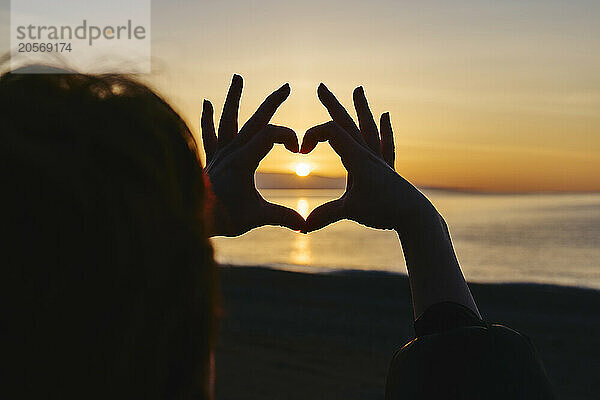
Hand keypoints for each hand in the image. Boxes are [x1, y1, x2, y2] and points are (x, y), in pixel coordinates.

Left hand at [202, 75, 304, 236]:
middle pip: (255, 120)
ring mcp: (220, 153)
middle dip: (272, 102)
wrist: (191, 217)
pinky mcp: (211, 158)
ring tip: (237, 78)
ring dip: (233, 98)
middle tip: (286, 86)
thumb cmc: (223, 216)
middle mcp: (231, 151)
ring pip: (228, 119)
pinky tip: (207, 103)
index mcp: (244, 159)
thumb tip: (304, 224)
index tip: (298, 149)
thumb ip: (282, 216)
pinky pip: (209, 134)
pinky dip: (208, 119)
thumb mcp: (257, 216)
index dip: (288, 136)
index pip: (270, 134)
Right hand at [301, 84, 434, 232]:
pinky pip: (385, 144)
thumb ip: (325, 215)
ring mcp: (379, 159)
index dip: (312, 135)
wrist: (415, 215)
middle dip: (333, 104)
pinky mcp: (387, 168)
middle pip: (348, 123)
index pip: (331, 132)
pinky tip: (386, 117)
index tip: (300, 150)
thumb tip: (302, 227)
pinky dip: (384, 130)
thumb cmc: (385, 210)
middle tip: (321, 86)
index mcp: (357, 158)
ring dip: (361, 108)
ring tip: (359, 89)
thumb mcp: (350, 211)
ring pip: (367, 128)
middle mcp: (368, 153)